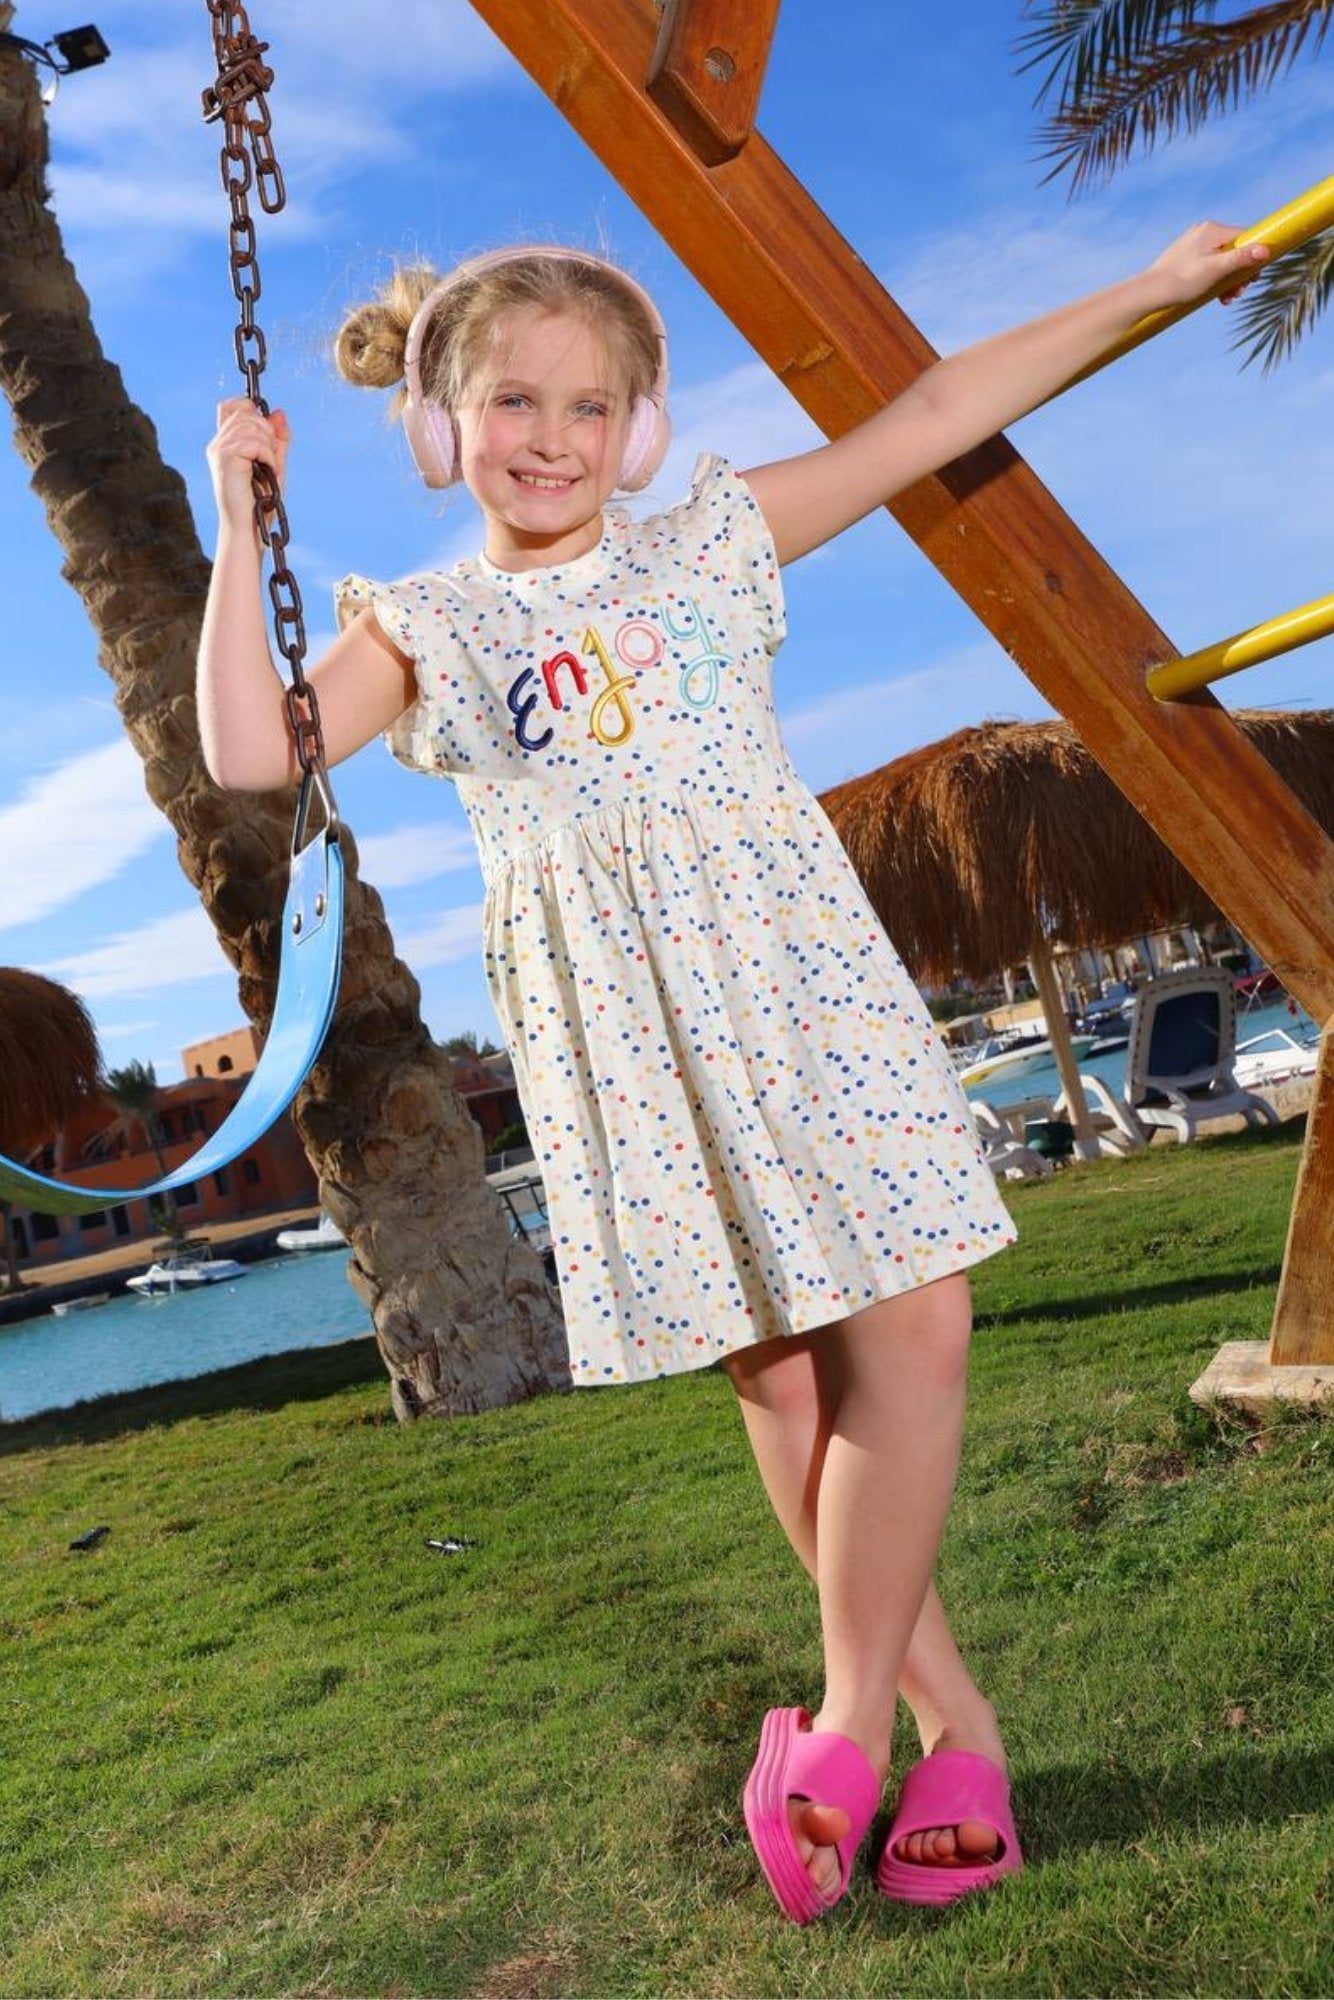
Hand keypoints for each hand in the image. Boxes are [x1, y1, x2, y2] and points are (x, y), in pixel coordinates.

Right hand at [207, 396, 289, 532]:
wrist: (248, 529)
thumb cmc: (260, 503)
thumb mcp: (274, 464)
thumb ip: (277, 439)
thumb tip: (278, 412)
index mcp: (225, 444)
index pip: (232, 406)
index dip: (250, 409)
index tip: (267, 432)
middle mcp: (218, 444)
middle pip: (246, 412)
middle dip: (267, 432)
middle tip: (270, 460)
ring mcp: (219, 449)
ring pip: (252, 425)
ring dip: (269, 447)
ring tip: (268, 469)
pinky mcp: (225, 457)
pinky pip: (254, 442)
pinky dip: (267, 456)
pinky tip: (266, 471)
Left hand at [1147, 221, 1269, 309]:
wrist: (1150, 293)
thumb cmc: (1182, 281)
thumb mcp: (1216, 270)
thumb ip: (1241, 259)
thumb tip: (1266, 250)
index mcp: (1211, 229)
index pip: (1244, 237)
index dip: (1253, 257)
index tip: (1254, 277)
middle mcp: (1203, 232)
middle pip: (1233, 250)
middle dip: (1239, 273)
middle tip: (1239, 292)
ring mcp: (1194, 245)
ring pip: (1221, 261)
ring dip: (1228, 280)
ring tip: (1227, 298)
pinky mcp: (1187, 258)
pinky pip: (1209, 266)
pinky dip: (1215, 280)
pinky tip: (1217, 297)